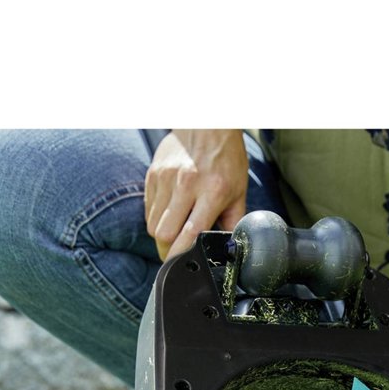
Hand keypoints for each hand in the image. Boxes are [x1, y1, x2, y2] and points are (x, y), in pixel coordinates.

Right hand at [145, 130, 247, 259]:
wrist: (207, 122)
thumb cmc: (226, 158)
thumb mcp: (239, 190)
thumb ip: (234, 220)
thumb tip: (230, 247)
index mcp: (211, 191)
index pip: (190, 234)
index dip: (182, 255)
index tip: (182, 266)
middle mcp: (186, 185)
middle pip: (164, 234)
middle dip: (168, 251)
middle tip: (176, 255)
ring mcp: (166, 178)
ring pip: (153, 224)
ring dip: (162, 236)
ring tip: (175, 234)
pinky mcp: (153, 174)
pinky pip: (149, 209)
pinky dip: (157, 218)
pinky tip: (169, 215)